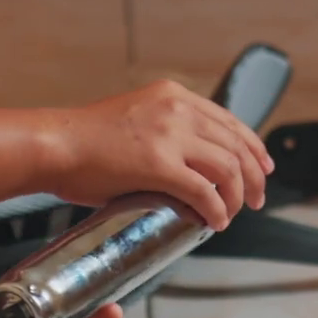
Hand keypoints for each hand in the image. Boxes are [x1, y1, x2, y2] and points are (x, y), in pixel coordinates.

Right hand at [43, 80, 274, 230]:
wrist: (54, 144)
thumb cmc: (83, 141)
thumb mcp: (134, 122)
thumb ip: (164, 138)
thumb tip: (185, 172)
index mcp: (172, 96)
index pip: (227, 121)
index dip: (252, 147)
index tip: (262, 167)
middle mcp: (176, 109)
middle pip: (235, 144)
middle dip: (253, 176)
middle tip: (258, 199)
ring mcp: (169, 135)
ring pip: (227, 168)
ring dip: (238, 196)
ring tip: (234, 214)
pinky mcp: (159, 164)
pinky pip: (204, 191)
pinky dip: (217, 209)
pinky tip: (215, 221)